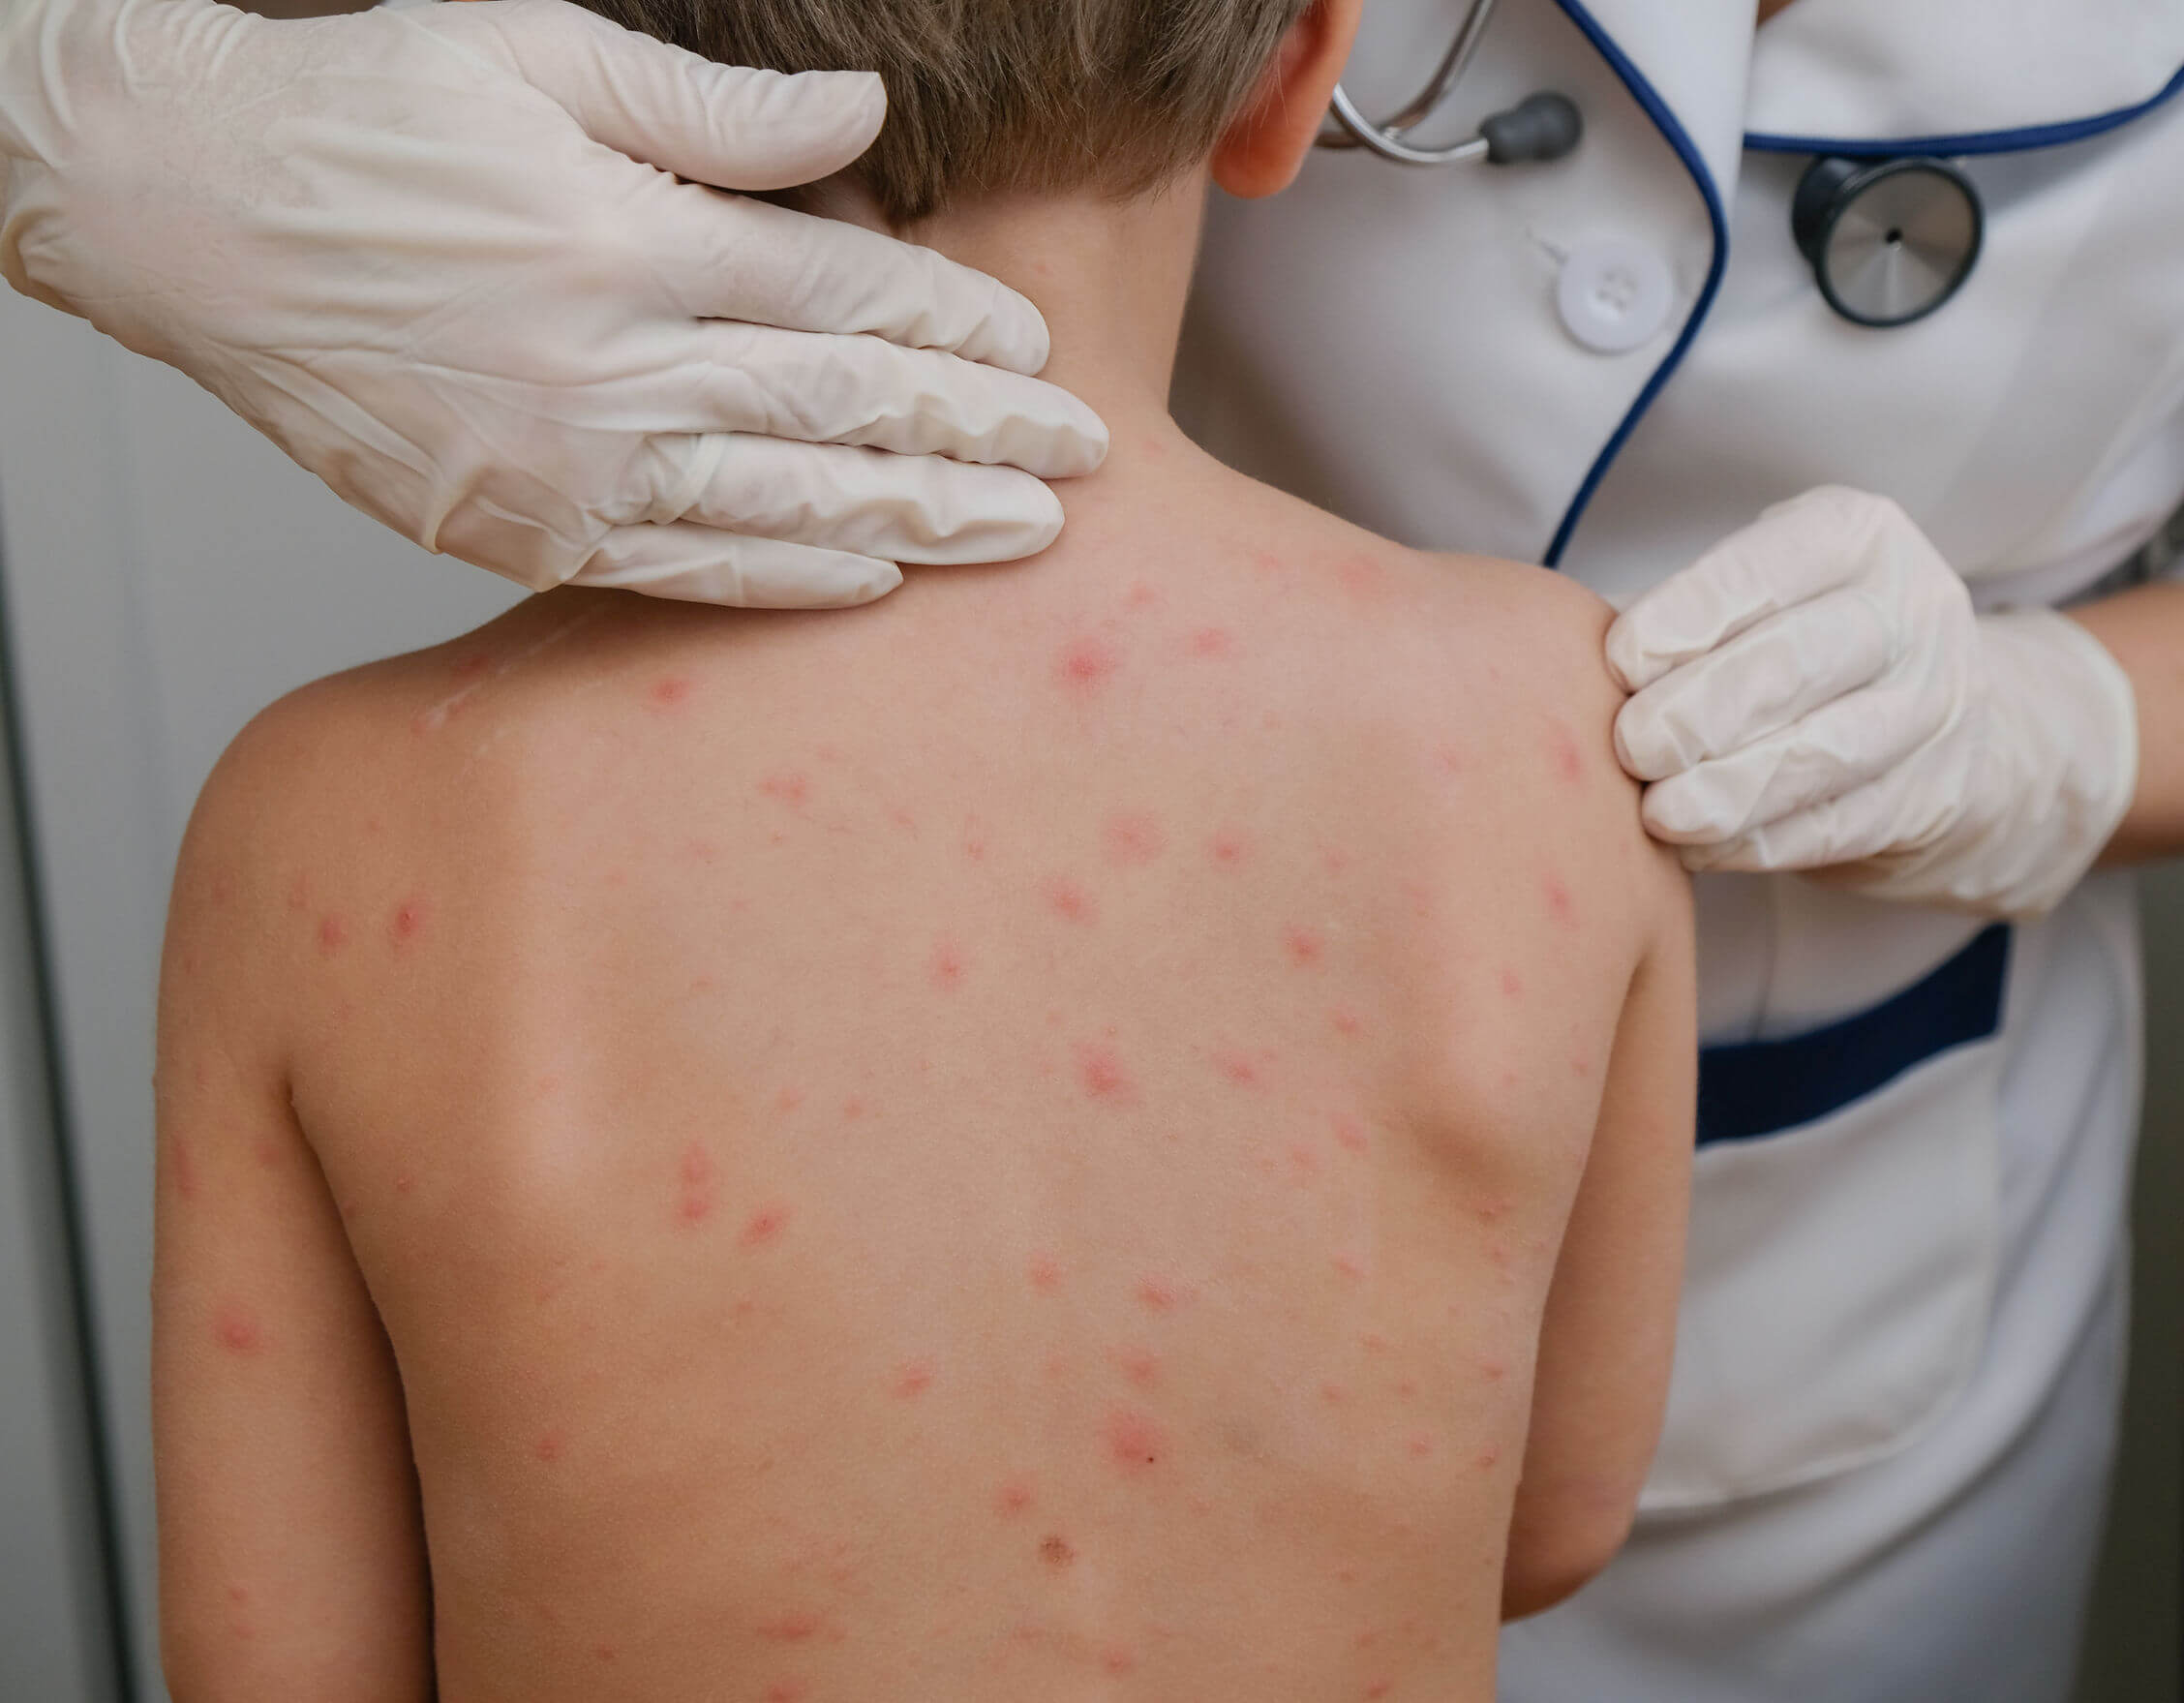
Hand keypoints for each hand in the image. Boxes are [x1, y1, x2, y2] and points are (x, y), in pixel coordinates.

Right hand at [0, 0, 1106, 606]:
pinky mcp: (519, 528)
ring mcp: (565, 461)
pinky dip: (789, 578)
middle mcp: (608, 362)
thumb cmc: (365, 120)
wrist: (189, 214)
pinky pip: (685, 569)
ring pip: (787, 503)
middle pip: (842, 409)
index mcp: (626, 234)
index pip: (842, 297)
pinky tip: (873, 581)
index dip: (956, 329)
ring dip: (920, 521)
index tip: (1038, 354)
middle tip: (1083, 461)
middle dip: (978, 436)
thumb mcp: (538, 55)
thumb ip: (717, 110)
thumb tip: (867, 124)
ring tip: (1023, 536)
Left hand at [1604, 487, 2139, 917]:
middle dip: (1697, 710)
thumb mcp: (1762, 602)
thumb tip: (1562, 658)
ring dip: (1726, 789)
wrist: (1957, 735)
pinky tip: (1698, 848)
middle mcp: (1912, 610)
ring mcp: (1934, 708)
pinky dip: (1757, 842)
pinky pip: (1835, 825)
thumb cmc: (1802, 654)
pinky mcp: (1935, 797)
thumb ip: (1679, 621)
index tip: (1619, 663)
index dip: (1685, 619)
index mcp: (1856, 537)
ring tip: (1656, 813)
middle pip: (1793, 662)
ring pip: (1822, 752)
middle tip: (1630, 748)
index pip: (1764, 571)